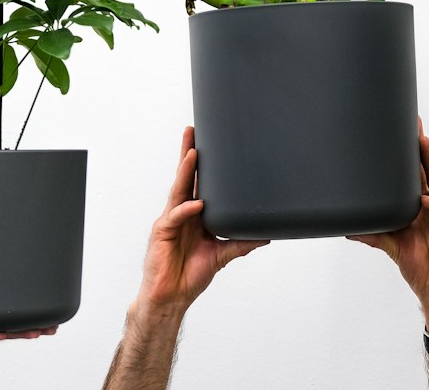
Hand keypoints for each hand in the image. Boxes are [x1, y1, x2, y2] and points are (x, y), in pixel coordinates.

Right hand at [134, 126, 268, 320]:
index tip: (206, 139)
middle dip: (187, 153)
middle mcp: (181, 212)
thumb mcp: (221, 255)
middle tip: (191, 130)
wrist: (172, 298)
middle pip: (184, 177)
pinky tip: (196, 204)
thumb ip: (240, 242)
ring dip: (185, 171)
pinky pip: (175, 217)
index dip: (199, 162)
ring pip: (177, 190)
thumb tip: (266, 235)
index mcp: (193, 213)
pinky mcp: (161, 233)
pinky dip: (186, 210)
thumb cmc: (190, 274)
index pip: (196, 182)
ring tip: (193, 152)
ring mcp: (170, 221)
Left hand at [349, 121, 428, 336]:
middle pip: (427, 169)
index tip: (401, 130)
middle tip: (414, 124)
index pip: (414, 173)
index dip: (409, 154)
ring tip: (423, 143)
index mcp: (418, 204)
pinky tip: (427, 200)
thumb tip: (346, 229)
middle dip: (422, 146)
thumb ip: (372, 233)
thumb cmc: (417, 263)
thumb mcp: (390, 245)